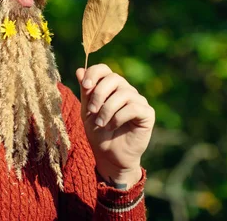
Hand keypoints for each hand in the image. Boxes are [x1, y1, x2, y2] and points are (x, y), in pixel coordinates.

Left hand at [76, 64, 154, 186]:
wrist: (110, 157)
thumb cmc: (99, 133)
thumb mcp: (87, 112)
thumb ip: (86, 92)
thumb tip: (79, 70)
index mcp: (110, 87)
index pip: (104, 69)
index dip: (94, 73)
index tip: (85, 85)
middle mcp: (126, 90)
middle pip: (114, 78)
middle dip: (99, 93)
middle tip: (92, 111)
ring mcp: (138, 101)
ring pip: (124, 93)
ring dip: (107, 109)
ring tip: (101, 124)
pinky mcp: (147, 114)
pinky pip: (133, 107)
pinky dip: (119, 117)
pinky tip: (112, 126)